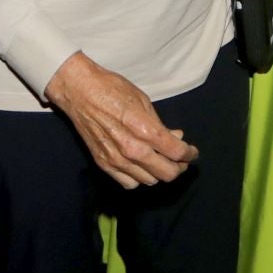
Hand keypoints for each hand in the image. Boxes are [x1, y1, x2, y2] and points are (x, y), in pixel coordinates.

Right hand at [44, 53, 197, 188]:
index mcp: (145, 130)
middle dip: (178, 167)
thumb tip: (176, 137)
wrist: (80, 92)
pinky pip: (128, 183)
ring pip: (149, 180)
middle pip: (167, 173)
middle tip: (179, 159)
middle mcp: (132, 149)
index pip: (177, 152)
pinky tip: (140, 166)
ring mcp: (117, 159)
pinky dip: (139, 177)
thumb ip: (160, 125)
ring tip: (159, 161)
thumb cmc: (112, 89)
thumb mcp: (143, 101)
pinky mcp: (103, 163)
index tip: (192, 152)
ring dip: (158, 172)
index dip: (190, 153)